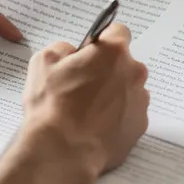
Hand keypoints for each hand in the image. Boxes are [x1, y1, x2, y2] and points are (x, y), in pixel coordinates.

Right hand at [22, 23, 148, 176]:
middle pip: (124, 63)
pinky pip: (130, 114)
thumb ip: (62, 48)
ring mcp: (141, 101)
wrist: (63, 151)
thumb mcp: (43, 63)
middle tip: (82, 86)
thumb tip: (71, 52)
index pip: (118, 32)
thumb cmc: (53, 105)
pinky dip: (117, 117)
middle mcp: (134, 73)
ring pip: (128, 89)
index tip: (89, 54)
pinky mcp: (140, 126)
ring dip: (113, 94)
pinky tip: (96, 127)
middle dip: (107, 70)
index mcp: (114, 52)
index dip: (101, 42)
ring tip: (87, 111)